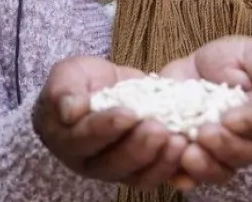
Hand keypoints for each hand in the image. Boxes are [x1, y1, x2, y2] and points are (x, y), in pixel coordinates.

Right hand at [32, 55, 188, 189]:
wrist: (101, 88)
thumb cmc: (78, 83)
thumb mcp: (67, 76)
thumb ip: (64, 91)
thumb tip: (70, 111)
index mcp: (67, 140)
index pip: (85, 138)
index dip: (106, 127)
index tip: (128, 113)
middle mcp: (91, 162)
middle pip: (114, 164)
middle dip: (139, 147)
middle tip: (159, 128)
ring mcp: (118, 170)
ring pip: (138, 176)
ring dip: (160, 161)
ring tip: (179, 140)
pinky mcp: (141, 170)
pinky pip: (158, 175)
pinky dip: (174, 166)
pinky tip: (187, 148)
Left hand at [159, 36, 251, 190]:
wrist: (190, 72)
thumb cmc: (226, 60)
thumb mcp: (246, 52)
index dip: (249, 122)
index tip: (230, 117)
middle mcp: (248, 140)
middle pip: (245, 153)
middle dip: (225, 145)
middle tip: (204, 132)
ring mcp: (221, 154)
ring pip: (221, 171)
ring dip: (205, 166)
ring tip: (187, 152)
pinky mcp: (195, 160)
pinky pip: (192, 178)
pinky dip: (184, 177)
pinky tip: (176, 170)